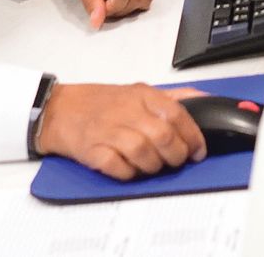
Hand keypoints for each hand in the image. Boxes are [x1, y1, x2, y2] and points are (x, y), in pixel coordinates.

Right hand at [36, 83, 207, 178]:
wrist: (58, 109)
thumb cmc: (101, 102)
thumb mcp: (137, 91)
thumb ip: (171, 97)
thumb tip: (205, 100)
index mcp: (141, 95)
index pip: (177, 114)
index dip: (193, 136)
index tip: (198, 150)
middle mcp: (126, 111)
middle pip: (163, 136)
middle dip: (176, 155)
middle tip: (176, 161)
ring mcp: (108, 131)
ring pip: (143, 153)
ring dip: (153, 165)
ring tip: (152, 166)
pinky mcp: (92, 150)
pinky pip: (118, 167)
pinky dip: (128, 173)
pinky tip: (129, 169)